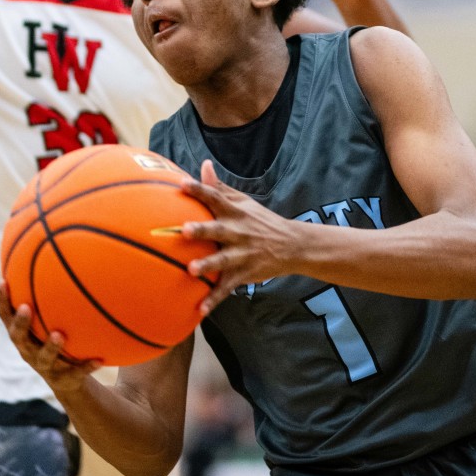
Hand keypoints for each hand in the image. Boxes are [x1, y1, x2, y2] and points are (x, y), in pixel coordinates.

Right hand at [0, 283, 100, 393]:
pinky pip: (77, 372)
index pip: (5, 316)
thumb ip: (52, 293)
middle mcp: (29, 350)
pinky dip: (87, 366)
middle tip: (25, 308)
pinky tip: (101, 359)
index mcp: (23, 334)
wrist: (70, 382)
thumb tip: (60, 247)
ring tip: (60, 335)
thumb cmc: (58, 337)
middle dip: (20, 323)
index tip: (3, 282)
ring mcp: (46, 367)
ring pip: (44, 358)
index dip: (2, 301)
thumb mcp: (52, 317)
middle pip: (18, 337)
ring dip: (50, 347)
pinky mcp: (65, 380)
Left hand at [181, 161, 299, 314]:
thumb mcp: (244, 201)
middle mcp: (238, 232)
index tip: (183, 184)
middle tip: (185, 230)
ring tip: (191, 270)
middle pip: (217, 230)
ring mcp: (242, 254)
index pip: (216, 198)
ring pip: (222, 261)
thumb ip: (220, 187)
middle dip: (202, 230)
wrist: (292, 245)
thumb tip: (203, 165)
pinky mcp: (244, 274)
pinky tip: (199, 310)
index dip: (200, 190)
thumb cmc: (260, 220)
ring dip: (207, 265)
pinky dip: (213, 300)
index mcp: (235, 212)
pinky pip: (226, 289)